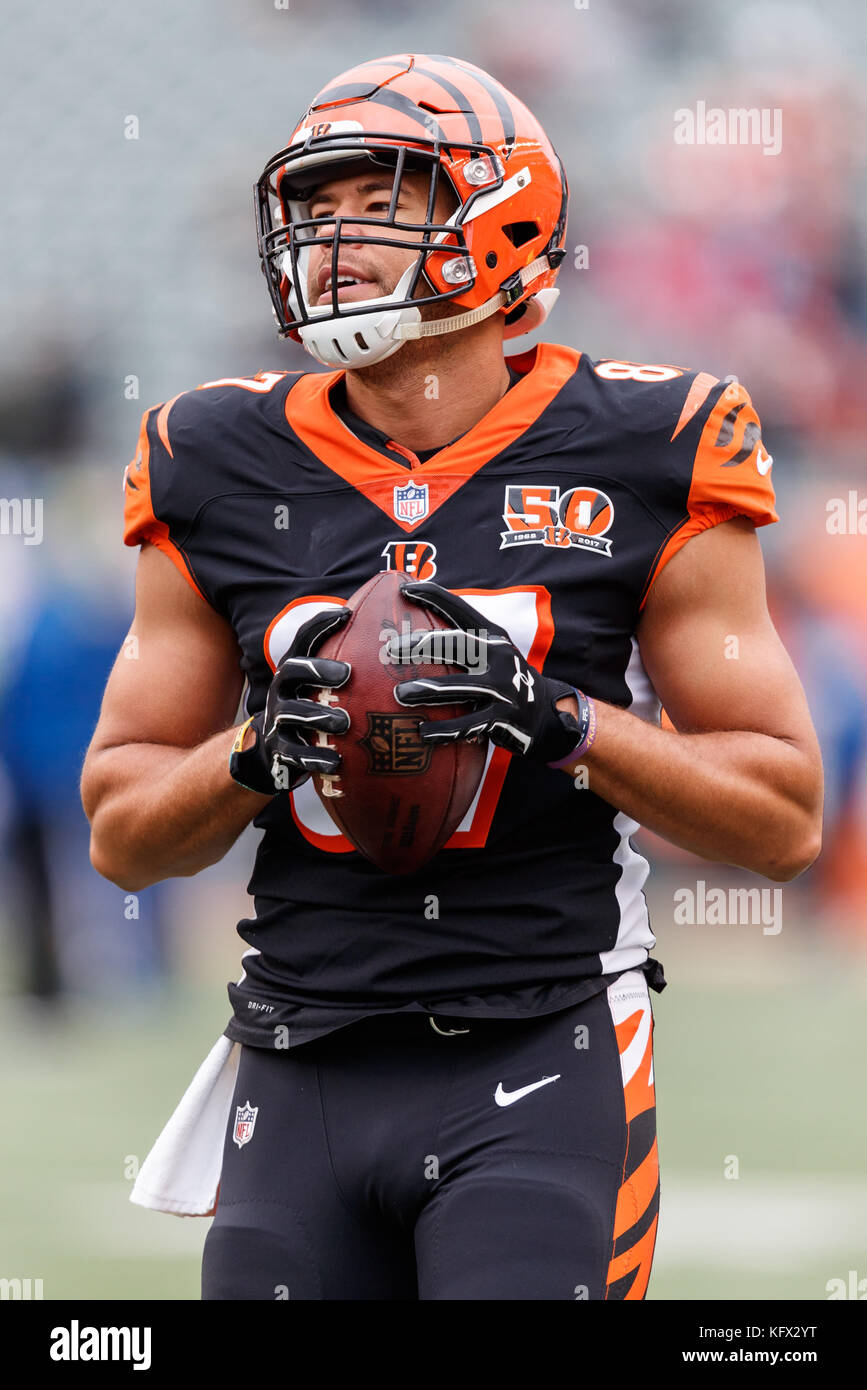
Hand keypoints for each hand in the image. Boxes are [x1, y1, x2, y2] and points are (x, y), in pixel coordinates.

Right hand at [230, 606, 350, 793]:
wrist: (273, 753)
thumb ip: (347, 666)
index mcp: (294, 671)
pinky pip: (294, 754)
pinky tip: (336, 762)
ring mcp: (277, 720)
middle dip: (318, 669)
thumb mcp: (321, 688)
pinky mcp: (279, 751)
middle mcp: (281, 691)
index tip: (346, 614)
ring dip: (319, 716)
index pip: (303, 640)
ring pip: (292, 713)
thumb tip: (394, 638)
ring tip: (345, 723)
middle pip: (292, 670)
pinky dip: (315, 757)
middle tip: (348, 673)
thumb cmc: (311, 711)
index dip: (320, 624)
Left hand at [392, 581, 581, 762]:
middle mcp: (498, 656)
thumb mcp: (491, 653)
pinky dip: (444, 730)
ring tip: (400, 694)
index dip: (434, 596)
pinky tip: (423, 733)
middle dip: (422, 644)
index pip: (461, 610)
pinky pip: (468, 724)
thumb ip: (462, 641)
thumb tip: (411, 632)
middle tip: (392, 649)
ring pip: (460, 686)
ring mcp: (502, 687)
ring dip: (427, 690)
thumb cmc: (503, 678)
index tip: (406, 588)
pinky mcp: (502, 717)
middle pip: (457, 644)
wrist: (544, 712)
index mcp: (492, 636)